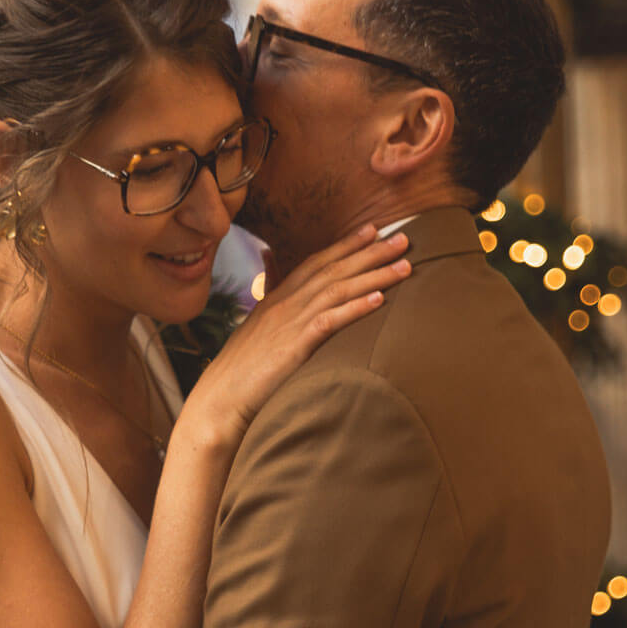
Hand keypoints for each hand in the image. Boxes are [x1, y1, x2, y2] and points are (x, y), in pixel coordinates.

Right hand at [184, 225, 409, 448]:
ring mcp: (290, 322)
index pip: (316, 262)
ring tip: (405, 266)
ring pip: (339, 289)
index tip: (373, 230)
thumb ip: (268, 296)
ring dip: (374, 276)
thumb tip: (268, 267)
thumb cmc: (239, 369)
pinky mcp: (295, 346)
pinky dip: (356, 308)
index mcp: (277, 297)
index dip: (346, 244)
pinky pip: (330, 320)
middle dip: (371, 252)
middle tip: (405, 239)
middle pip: (334, 269)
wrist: (221, 397)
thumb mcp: (254, 327)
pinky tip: (380, 300)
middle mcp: (285, 302)